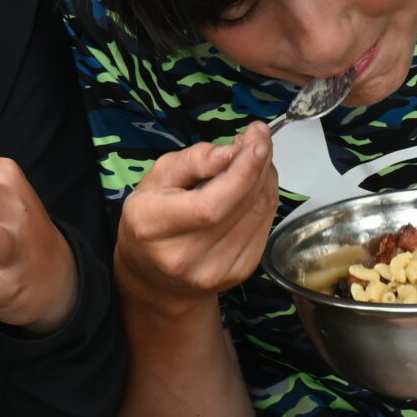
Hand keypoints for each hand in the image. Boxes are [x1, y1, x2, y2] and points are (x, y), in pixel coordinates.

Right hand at [114, 124, 278, 311]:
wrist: (155, 278)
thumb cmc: (151, 219)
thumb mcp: (156, 179)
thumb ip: (193, 161)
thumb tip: (232, 151)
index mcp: (154, 227)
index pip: (210, 204)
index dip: (242, 171)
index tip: (256, 139)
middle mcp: (185, 256)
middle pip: (240, 205)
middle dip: (258, 164)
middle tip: (258, 138)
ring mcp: (216, 270)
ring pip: (260, 212)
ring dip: (265, 177)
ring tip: (254, 157)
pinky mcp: (240, 272)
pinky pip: (265, 225)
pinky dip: (266, 197)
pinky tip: (254, 184)